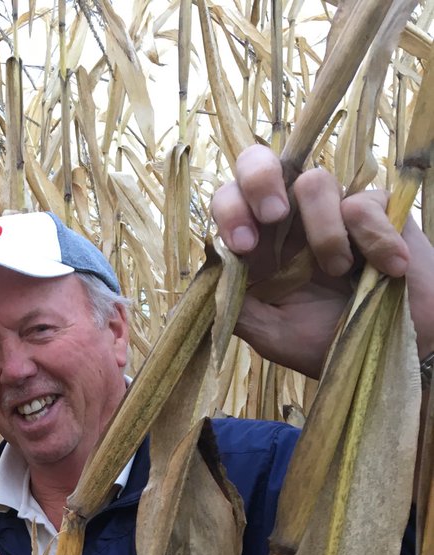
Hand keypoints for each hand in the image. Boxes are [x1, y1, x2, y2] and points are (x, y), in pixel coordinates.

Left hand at [211, 145, 433, 375]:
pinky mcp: (376, 207)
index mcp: (258, 247)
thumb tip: (207, 285)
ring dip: (324, 232)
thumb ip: (238, 309)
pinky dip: (375, 242)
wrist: (390, 349)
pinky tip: (389, 270)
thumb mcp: (273, 334)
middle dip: (258, 179)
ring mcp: (331, 209)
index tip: (244, 245)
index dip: (230, 211)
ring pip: (314, 181)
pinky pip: (364, 204)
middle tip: (273, 215)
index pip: (229, 203)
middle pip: (259, 162)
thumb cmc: (328, 342)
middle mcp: (288, 221)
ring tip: (340, 270)